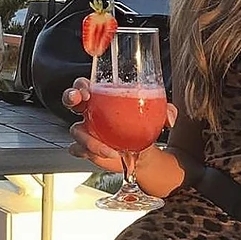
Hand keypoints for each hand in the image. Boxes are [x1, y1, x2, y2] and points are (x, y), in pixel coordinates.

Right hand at [63, 77, 177, 172]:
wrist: (144, 153)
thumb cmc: (144, 128)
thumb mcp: (158, 116)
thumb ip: (166, 112)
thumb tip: (170, 118)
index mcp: (102, 98)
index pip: (85, 85)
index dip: (80, 85)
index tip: (87, 89)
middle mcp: (90, 112)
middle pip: (71, 100)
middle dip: (70, 97)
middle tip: (79, 100)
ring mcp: (86, 131)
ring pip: (75, 130)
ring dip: (89, 139)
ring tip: (109, 149)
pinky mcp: (86, 149)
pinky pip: (78, 149)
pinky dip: (89, 152)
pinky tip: (106, 154)